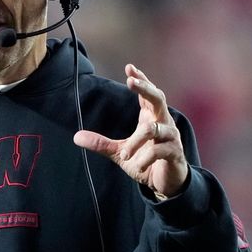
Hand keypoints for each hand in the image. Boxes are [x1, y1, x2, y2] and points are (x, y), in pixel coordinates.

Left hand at [73, 64, 188, 197]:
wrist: (165, 183)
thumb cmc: (146, 162)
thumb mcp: (119, 152)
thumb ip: (101, 144)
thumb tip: (76, 137)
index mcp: (151, 118)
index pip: (148, 94)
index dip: (141, 80)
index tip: (129, 67)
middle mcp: (163, 123)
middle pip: (158, 98)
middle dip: (145, 88)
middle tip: (131, 82)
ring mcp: (171, 137)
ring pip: (153, 129)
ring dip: (136, 142)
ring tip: (124, 156)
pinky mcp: (175, 153)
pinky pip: (160, 150)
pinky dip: (145, 158)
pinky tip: (137, 165)